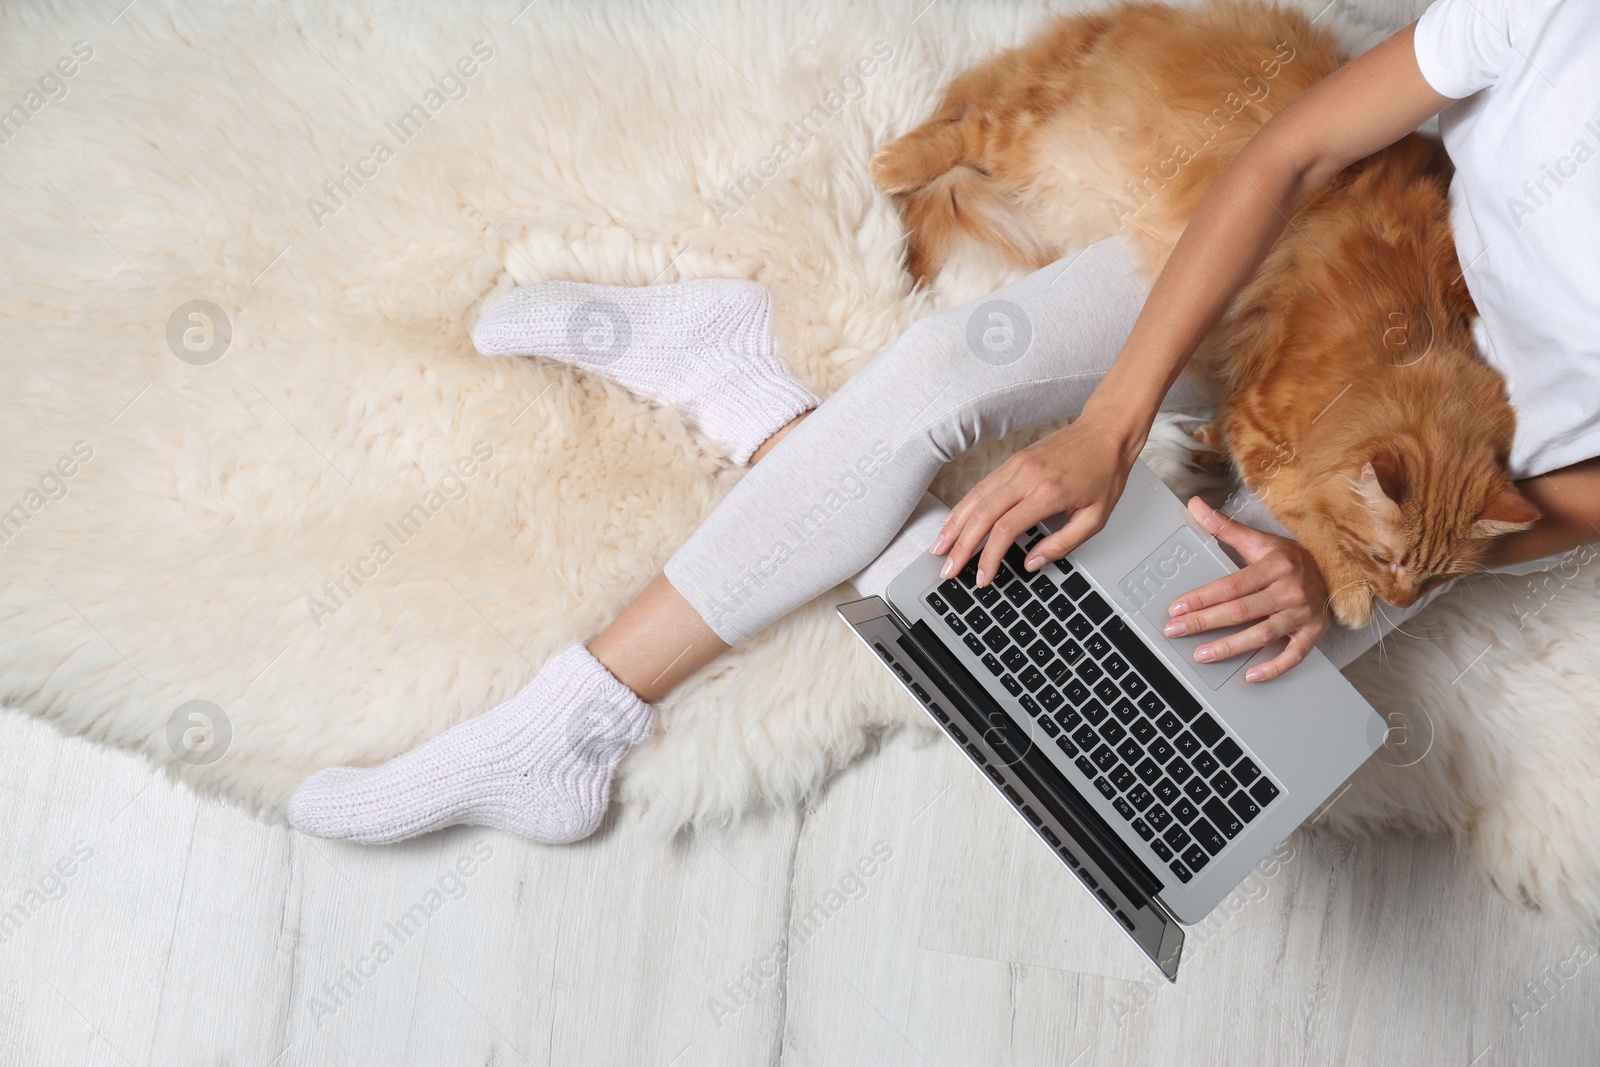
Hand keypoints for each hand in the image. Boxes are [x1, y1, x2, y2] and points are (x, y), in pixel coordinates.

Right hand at [930, 413, 1136, 585]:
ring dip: (954, 526)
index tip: (982, 577)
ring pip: (975, 499)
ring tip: (940, 549)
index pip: (1005, 530)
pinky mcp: (1012, 460)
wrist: (1105, 432)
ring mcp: (1015, 465)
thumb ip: (1063, 544)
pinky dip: (963, 507)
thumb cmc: (1104, 472)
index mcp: (1048, 493)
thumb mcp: (1095, 518)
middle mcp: (1026, 477)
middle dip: (961, 547)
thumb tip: (1032, 562)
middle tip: (949, 570)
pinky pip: (980, 486)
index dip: (989, 558)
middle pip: (982, 516)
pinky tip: (954, 522)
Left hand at [1164, 497, 1330, 681]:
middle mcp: (1290, 590)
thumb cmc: (1290, 558)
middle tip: (1176, 631)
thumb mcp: (1259, 540)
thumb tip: (1194, 505)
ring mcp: (1303, 614)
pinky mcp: (1312, 633)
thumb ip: (1224, 527)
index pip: (1230, 585)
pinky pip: (1293, 656)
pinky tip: (1249, 675)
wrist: (1335, 569)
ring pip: (1262, 635)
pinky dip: (1272, 668)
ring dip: (1229, 647)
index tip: (1177, 608)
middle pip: (1240, 611)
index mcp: (1275, 566)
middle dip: (1204, 622)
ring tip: (1202, 655)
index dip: (1201, 598)